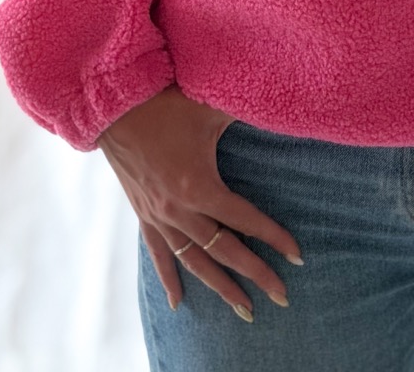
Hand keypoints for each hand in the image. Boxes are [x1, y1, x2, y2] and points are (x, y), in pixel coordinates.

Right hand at [96, 84, 303, 318]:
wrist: (115, 107)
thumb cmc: (167, 103)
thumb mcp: (212, 108)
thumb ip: (247, 113)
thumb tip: (281, 108)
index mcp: (198, 185)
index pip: (244, 220)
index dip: (273, 238)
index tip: (297, 256)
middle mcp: (178, 209)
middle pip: (224, 251)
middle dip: (255, 274)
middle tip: (281, 296)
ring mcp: (159, 216)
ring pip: (194, 261)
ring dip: (220, 286)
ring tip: (244, 309)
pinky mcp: (144, 214)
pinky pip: (158, 254)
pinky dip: (169, 279)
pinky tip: (178, 303)